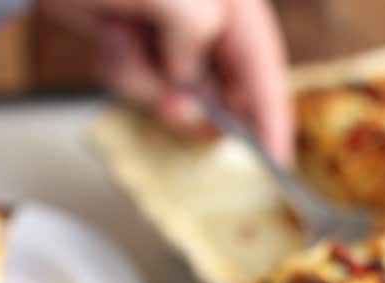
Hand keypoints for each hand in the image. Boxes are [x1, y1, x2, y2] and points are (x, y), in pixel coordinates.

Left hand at [40, 0, 292, 163]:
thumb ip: (195, 35)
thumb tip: (185, 79)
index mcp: (232, 0)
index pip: (264, 67)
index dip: (271, 118)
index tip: (275, 163)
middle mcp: (208, 16)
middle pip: (222, 90)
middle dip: (191, 103)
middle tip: (168, 104)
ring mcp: (170, 33)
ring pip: (175, 94)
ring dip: (144, 80)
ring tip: (121, 35)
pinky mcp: (140, 44)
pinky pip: (141, 85)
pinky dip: (122, 71)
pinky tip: (110, 33)